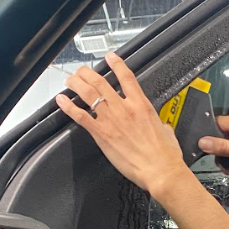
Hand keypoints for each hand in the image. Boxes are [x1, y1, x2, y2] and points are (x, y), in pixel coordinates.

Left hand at [56, 53, 187, 198]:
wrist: (160, 170)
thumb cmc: (165, 156)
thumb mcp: (167, 131)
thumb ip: (159, 124)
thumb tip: (160, 125)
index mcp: (141, 105)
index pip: (126, 77)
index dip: (116, 64)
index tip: (110, 57)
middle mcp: (124, 108)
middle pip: (101, 82)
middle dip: (88, 73)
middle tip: (82, 71)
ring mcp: (111, 119)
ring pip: (88, 93)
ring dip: (76, 83)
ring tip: (70, 80)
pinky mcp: (102, 133)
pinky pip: (80, 116)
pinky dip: (68, 106)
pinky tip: (61, 100)